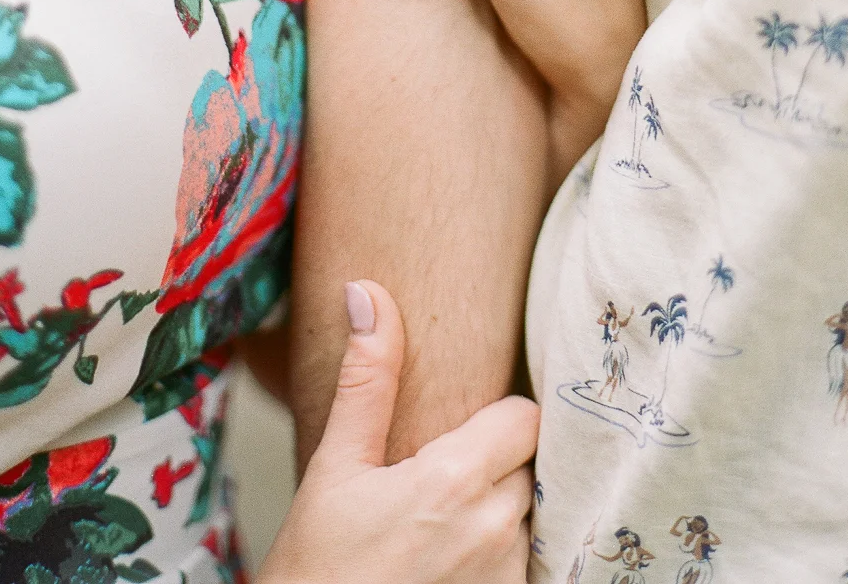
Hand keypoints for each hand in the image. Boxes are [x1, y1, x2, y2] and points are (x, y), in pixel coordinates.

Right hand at [259, 281, 537, 583]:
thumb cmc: (316, 567)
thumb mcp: (334, 467)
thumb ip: (366, 379)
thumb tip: (367, 292)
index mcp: (454, 482)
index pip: (525, 418)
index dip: (500, 417)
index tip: (466, 427)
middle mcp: (494, 533)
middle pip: (531, 467)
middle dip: (498, 466)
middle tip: (449, 475)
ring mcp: (505, 580)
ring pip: (530, 520)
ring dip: (502, 516)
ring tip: (448, 526)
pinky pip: (527, 568)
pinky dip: (501, 561)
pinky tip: (454, 564)